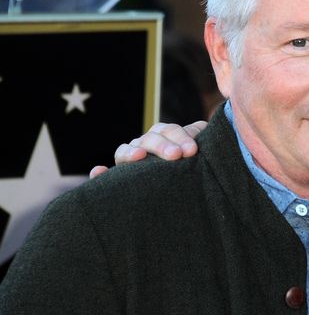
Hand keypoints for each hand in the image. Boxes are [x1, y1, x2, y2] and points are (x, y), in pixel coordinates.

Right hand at [89, 121, 207, 178]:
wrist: (188, 187)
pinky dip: (100, 174)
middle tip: (176, 155)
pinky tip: (98, 172)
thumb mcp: (199, 151)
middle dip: (162, 145)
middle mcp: (145, 145)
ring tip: (139, 156)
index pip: (169, 131)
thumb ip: (200, 137)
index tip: (192, 150)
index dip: (180, 137)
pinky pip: (106, 177)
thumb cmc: (194, 162)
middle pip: (149, 139)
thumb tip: (203, 127)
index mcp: (164, 135)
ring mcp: (131, 160)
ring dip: (130, 152)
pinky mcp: (120, 180)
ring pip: (125, 152)